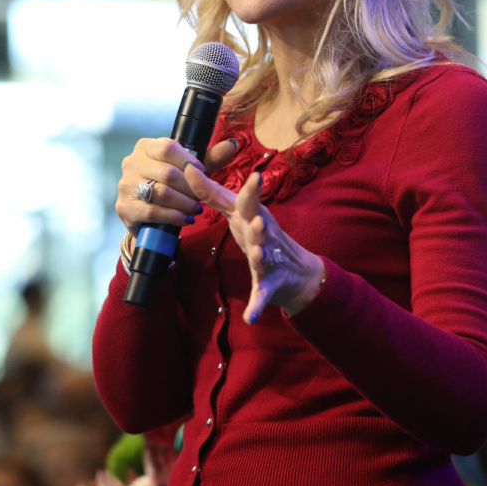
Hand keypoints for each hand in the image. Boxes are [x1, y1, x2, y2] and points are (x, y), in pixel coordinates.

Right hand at [116, 137, 239, 233]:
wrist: (148, 215)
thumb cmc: (171, 185)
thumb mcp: (190, 170)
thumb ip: (210, 158)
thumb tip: (232, 144)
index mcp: (145, 146)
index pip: (168, 147)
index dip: (190, 162)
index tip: (203, 174)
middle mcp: (131, 162)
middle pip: (167, 173)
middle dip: (190, 188)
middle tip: (201, 198)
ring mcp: (125, 185)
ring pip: (161, 193)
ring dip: (184, 203)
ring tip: (196, 209)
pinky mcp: (124, 207)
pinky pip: (153, 211)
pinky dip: (174, 216)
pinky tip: (185, 219)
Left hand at [184, 166, 324, 321]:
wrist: (297, 272)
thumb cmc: (260, 235)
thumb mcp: (239, 212)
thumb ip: (214, 192)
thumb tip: (189, 168)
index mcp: (251, 215)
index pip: (242, 197)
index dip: (240, 187)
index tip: (237, 172)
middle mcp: (262, 231)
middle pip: (257, 218)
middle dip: (255, 210)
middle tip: (255, 205)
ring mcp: (269, 257)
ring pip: (264, 253)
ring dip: (261, 252)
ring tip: (258, 252)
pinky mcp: (270, 283)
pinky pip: (262, 294)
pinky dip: (257, 305)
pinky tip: (251, 316)